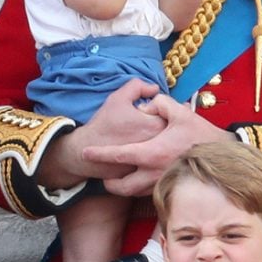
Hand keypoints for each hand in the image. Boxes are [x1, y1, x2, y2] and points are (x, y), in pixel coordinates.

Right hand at [38, 79, 165, 188]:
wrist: (86, 150)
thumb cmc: (104, 124)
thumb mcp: (119, 98)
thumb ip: (138, 87)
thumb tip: (154, 88)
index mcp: (155, 125)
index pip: (173, 113)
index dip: (164, 110)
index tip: (154, 111)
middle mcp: (159, 146)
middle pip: (174, 132)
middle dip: (169, 125)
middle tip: (157, 123)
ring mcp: (155, 162)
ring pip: (169, 148)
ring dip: (166, 141)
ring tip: (154, 137)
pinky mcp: (148, 175)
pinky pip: (161, 163)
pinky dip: (159, 156)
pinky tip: (148, 150)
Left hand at [82, 94, 232, 195]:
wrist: (224, 156)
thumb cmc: (201, 134)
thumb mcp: (180, 112)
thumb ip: (159, 103)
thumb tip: (147, 104)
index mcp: (152, 153)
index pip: (119, 155)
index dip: (100, 154)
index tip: (86, 152)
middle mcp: (154, 173)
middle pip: (120, 186)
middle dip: (109, 183)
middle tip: (105, 176)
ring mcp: (163, 184)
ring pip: (133, 193)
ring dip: (123, 186)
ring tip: (120, 178)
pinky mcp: (171, 190)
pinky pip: (148, 193)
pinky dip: (140, 188)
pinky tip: (142, 178)